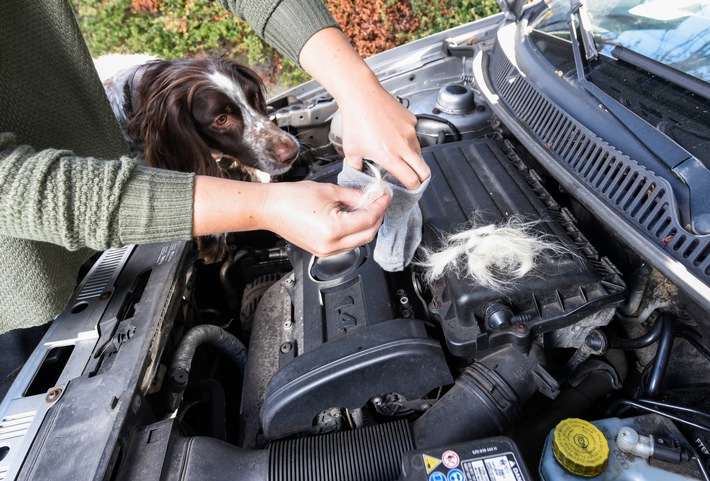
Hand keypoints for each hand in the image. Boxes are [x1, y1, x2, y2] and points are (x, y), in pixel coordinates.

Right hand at [192, 176, 389, 256]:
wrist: (269, 208)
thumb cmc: (290, 198)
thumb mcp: (328, 191)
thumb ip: (353, 196)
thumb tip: (368, 197)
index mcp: (334, 229)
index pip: (368, 219)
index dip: (380, 207)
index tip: (384, 197)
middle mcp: (331, 245)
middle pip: (368, 235)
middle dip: (377, 218)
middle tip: (379, 202)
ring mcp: (326, 251)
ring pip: (359, 242)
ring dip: (367, 226)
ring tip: (367, 209)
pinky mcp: (321, 251)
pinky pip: (346, 244)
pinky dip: (354, 232)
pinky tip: (353, 218)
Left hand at [299, 28, 429, 188]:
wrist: (361, 95)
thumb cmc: (355, 120)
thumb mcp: (351, 150)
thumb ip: (356, 165)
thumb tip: (359, 172)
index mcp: (389, 157)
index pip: (411, 180)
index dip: (412, 187)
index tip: (410, 187)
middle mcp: (403, 146)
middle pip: (424, 171)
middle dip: (421, 178)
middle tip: (415, 178)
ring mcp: (409, 132)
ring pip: (419, 152)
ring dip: (412, 157)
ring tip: (397, 151)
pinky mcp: (411, 120)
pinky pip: (414, 134)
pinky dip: (407, 138)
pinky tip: (393, 133)